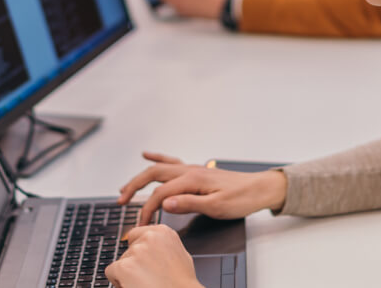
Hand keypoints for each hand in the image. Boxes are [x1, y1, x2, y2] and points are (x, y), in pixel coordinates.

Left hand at [104, 225, 203, 287]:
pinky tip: (134, 286)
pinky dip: (118, 281)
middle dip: (134, 263)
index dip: (140, 252)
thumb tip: (153, 245)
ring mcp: (136, 251)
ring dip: (128, 273)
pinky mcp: (124, 266)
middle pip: (129, 249)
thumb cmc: (182, 284)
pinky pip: (111, 272)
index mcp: (163, 232)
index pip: (137, 235)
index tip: (146, 262)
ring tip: (145, 283)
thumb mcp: (180, 255)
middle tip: (148, 276)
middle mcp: (149, 237)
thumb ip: (163, 245)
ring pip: (121, 261)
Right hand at [117, 152, 287, 226]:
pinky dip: (157, 158)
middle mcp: (189, 171)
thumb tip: (164, 204)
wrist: (260, 189)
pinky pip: (171, 162)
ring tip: (125, 187)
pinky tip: (147, 155)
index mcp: (192, 180)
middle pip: (153, 175)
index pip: (160, 195)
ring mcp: (192, 169)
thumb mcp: (216, 207)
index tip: (141, 224)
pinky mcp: (196, 172)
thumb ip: (188, 204)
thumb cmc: (241, 199)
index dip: (147, 210)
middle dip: (134, 187)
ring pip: (159, 168)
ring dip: (140, 176)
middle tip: (120, 201)